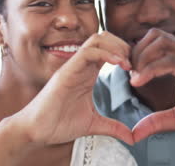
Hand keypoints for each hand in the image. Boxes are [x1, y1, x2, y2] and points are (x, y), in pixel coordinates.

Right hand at [13, 31, 134, 146]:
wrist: (37, 130)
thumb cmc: (59, 123)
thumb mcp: (94, 124)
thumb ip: (113, 127)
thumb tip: (132, 137)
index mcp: (89, 73)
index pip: (109, 50)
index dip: (125, 54)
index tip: (137, 69)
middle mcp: (82, 66)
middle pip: (104, 38)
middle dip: (123, 45)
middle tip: (134, 63)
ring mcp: (74, 66)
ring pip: (96, 39)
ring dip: (116, 46)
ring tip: (127, 63)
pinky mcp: (67, 71)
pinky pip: (87, 52)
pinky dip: (106, 53)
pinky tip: (118, 64)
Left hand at [130, 29, 174, 141]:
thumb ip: (157, 122)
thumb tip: (135, 133)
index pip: (155, 44)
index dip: (137, 54)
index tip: (128, 73)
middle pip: (155, 35)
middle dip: (137, 51)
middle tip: (129, 73)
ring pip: (162, 41)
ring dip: (142, 57)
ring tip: (135, 78)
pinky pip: (171, 61)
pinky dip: (150, 69)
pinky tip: (140, 82)